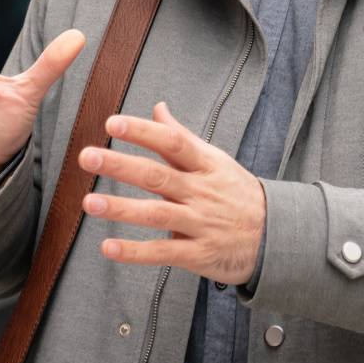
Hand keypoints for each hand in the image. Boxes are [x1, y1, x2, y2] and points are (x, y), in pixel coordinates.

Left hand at [78, 102, 265, 286]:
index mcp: (205, 165)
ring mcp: (200, 224)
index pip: (172, 143)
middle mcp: (201, 192)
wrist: (276, 237)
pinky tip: (108, 247)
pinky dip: (135, 252)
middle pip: (158, 176)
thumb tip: (157, 107)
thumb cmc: (236, 193)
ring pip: (157, 214)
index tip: (112, 123)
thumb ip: (180, 137)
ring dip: (121, 209)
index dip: (142, 132)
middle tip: (87, 156)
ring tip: (89, 202)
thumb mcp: (214, 161)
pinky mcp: (198, 254)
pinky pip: (163, 253)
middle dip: (121, 166)